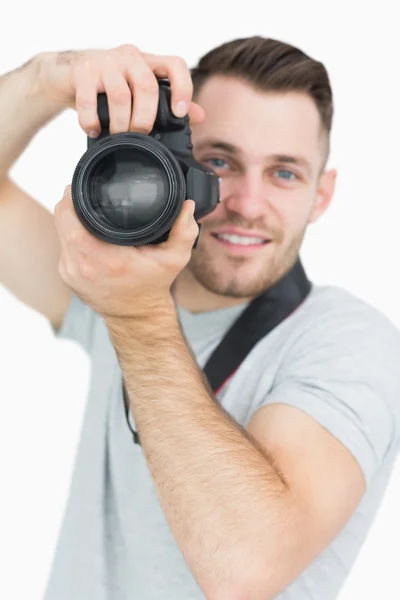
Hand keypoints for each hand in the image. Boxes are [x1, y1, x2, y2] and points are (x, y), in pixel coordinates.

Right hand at [37, 44, 204, 135]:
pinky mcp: (82, 71)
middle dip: (146, 118)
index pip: (174, 64)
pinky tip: (94, 130)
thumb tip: (199, 115)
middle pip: (147, 86)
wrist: (66, 74)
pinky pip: (89, 100)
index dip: (182, 88)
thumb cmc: (108, 85)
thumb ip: (167, 102)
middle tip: (140, 134)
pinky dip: (92, 120)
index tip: (179, 113)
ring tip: (117, 136)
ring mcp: (105, 62)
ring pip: (120, 95)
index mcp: (148, 62)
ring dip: (121, 123)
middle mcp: (130, 57)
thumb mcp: (138, 91)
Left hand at [54, 185, 198, 318]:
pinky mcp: (67, 274)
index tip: (83, 185)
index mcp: (105, 258)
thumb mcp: (175, 259)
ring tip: (87, 208)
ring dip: (69, 217)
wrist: (137, 316)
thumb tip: (187, 205)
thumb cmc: (153, 285)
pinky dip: (71, 233)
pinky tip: (86, 231)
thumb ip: (184, 231)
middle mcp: (82, 265)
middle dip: (70, 202)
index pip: (70, 217)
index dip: (73, 197)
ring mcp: (70, 271)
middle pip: (61, 219)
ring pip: (59, 230)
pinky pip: (63, 244)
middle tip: (86, 192)